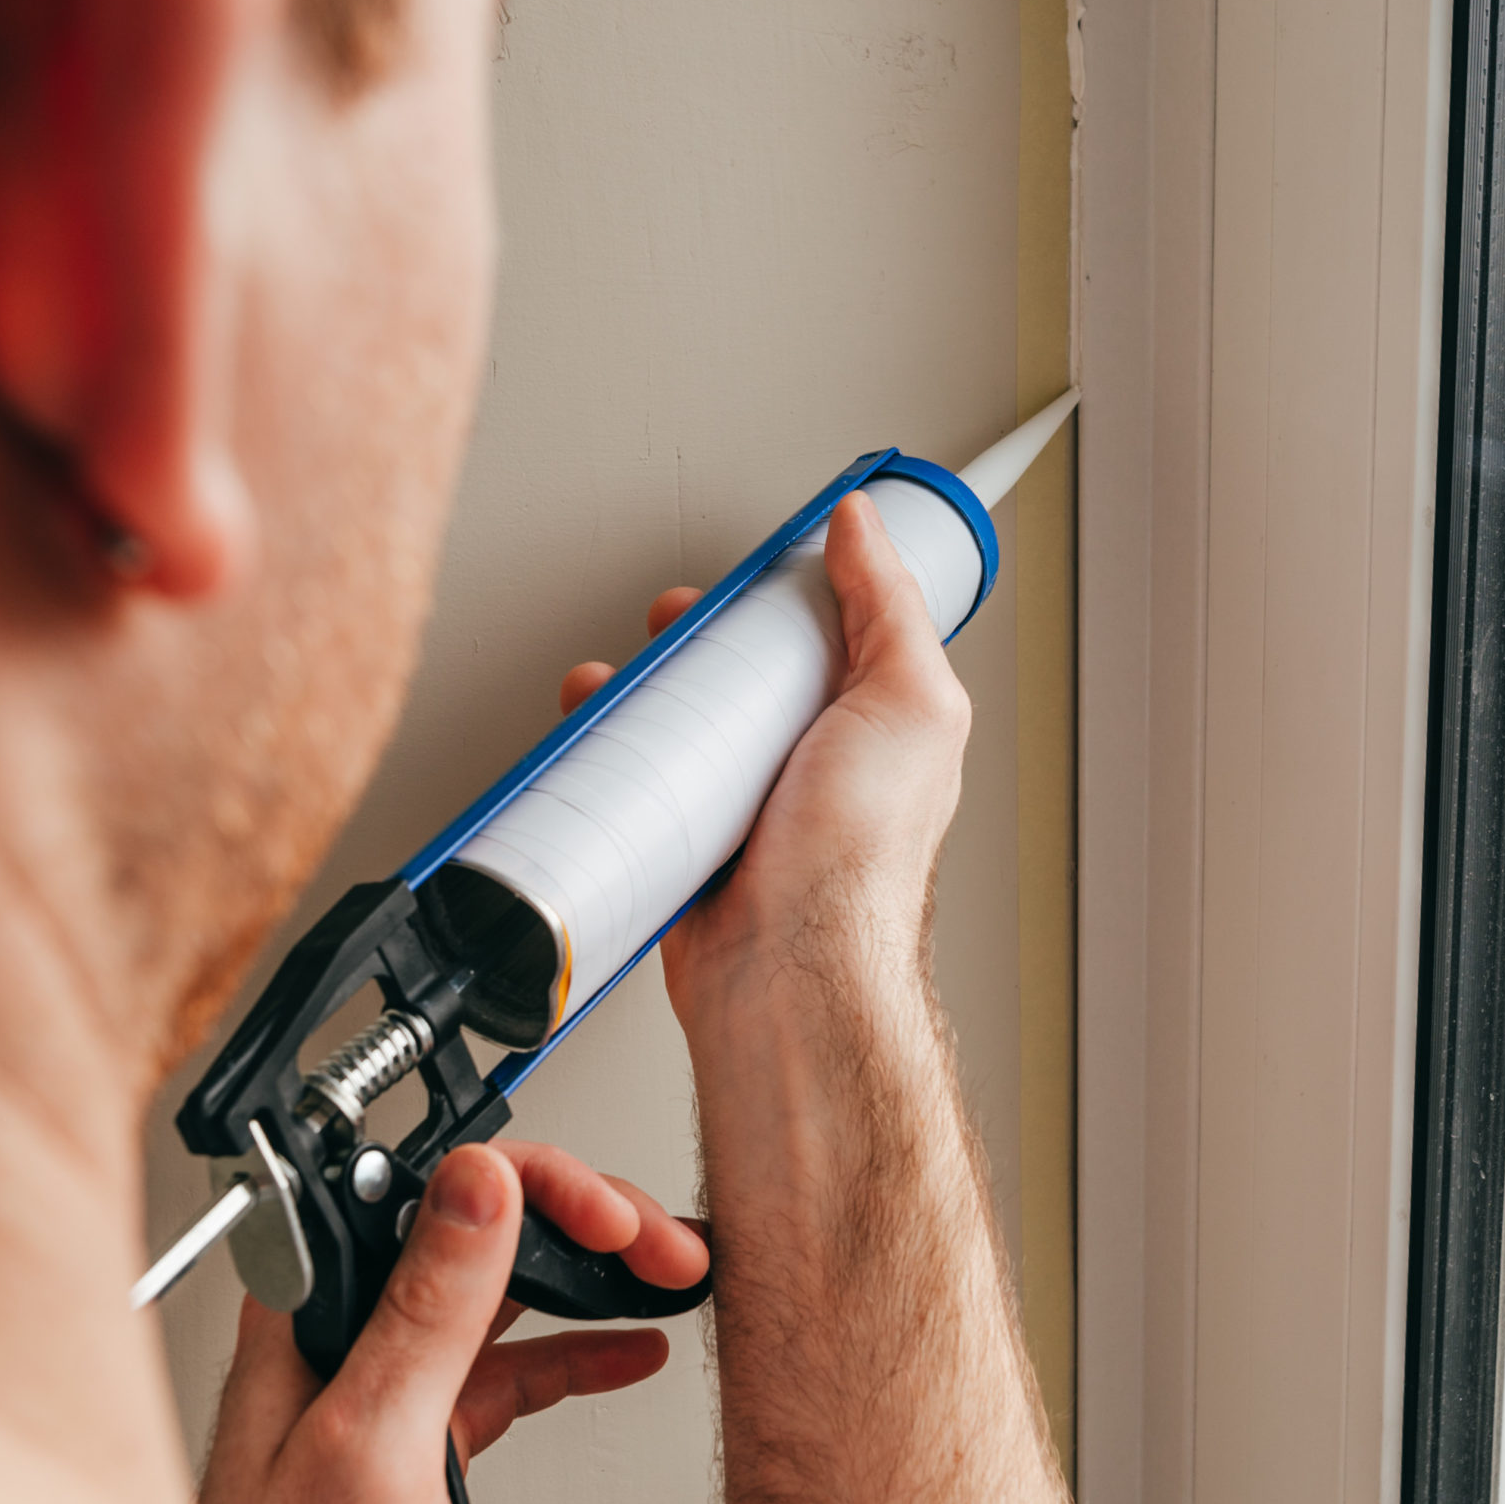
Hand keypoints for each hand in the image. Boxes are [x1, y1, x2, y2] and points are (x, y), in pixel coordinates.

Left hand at [197, 1140, 708, 1503]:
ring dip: (592, 1277)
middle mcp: (348, 1332)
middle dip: (583, 1223)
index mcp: (314, 1309)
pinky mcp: (421, 1440)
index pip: (435, 1191)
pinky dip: (580, 1351)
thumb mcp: (375, 1443)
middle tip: (663, 1245)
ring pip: (505, 1293)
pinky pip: (512, 1368)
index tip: (611, 1217)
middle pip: (480, 1229)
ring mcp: (387, 1386)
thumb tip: (478, 1184)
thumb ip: (429, 1309)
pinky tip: (630, 1348)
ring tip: (667, 1276)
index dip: (537, 1186)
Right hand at [556, 491, 970, 1018]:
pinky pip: (645, 786)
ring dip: (645, 692)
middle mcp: (818, 767)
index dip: (793, 592)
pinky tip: (595, 737)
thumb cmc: (860, 867)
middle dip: (703, 636)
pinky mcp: (692, 846)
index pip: (837, 633)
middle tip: (676, 620)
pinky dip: (611, 757)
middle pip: (751, 673)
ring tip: (620, 676)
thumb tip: (863, 528)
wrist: (788, 975)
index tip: (753, 569)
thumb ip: (891, 608)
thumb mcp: (909, 703)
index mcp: (878, 727)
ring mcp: (751, 807)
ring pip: (690, 725)